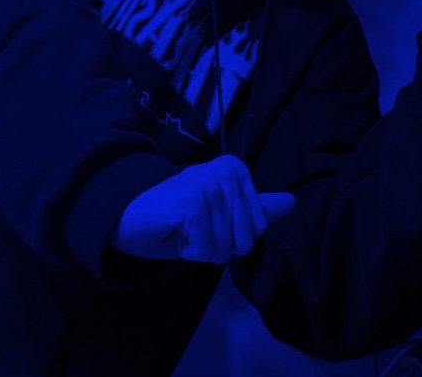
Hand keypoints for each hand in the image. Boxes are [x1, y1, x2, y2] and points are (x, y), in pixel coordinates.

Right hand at [109, 154, 295, 264]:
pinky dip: (188, 251)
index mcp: (236, 169)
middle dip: (217, 247)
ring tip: (183, 228)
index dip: (232, 238)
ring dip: (201, 249)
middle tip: (194, 227)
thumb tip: (292, 203)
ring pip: (224, 249)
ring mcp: (208, 184)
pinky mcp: (191, 202)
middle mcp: (226, 171)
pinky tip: (174, 231)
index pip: (258, 229)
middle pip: (244, 242)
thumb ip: (256, 208)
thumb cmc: (177, 216)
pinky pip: (205, 250)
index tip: (208, 221)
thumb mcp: (221, 213)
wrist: (129, 212)